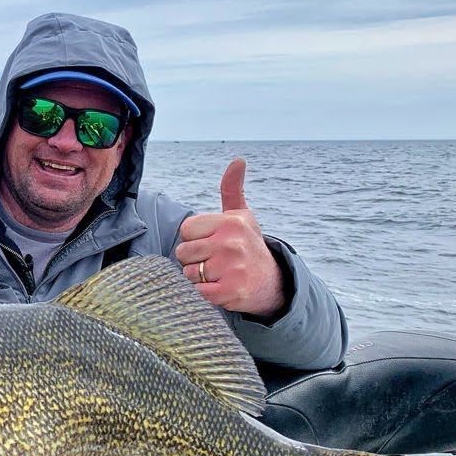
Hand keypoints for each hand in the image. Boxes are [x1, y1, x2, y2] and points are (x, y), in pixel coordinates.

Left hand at [176, 159, 284, 316]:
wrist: (272, 282)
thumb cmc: (248, 245)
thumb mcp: (242, 216)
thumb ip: (232, 189)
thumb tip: (238, 160)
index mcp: (231, 222)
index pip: (186, 229)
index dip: (195, 238)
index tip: (212, 242)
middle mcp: (232, 243)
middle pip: (183, 252)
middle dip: (194, 259)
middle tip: (216, 260)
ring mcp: (233, 268)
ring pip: (188, 273)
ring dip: (198, 278)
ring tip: (219, 274)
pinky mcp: (231, 292)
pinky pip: (197, 292)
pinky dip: (204, 294)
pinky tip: (220, 288)